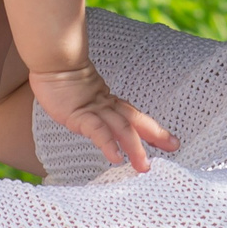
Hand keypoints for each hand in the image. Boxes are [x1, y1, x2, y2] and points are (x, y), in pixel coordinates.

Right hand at [29, 59, 178, 173]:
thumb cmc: (61, 80)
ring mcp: (95, 110)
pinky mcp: (80, 114)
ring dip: (135, 148)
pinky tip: (116, 158)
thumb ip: (90, 108)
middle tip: (173, 147)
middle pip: (136, 121)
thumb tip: (96, 118)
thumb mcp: (81, 97)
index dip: (153, 129)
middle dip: (156, 135)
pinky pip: (98, 131)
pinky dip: (108, 145)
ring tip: (144, 166)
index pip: (135, 117)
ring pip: (122, 129)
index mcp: (108, 103)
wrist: (53, 61)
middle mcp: (106, 106)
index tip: (171, 142)